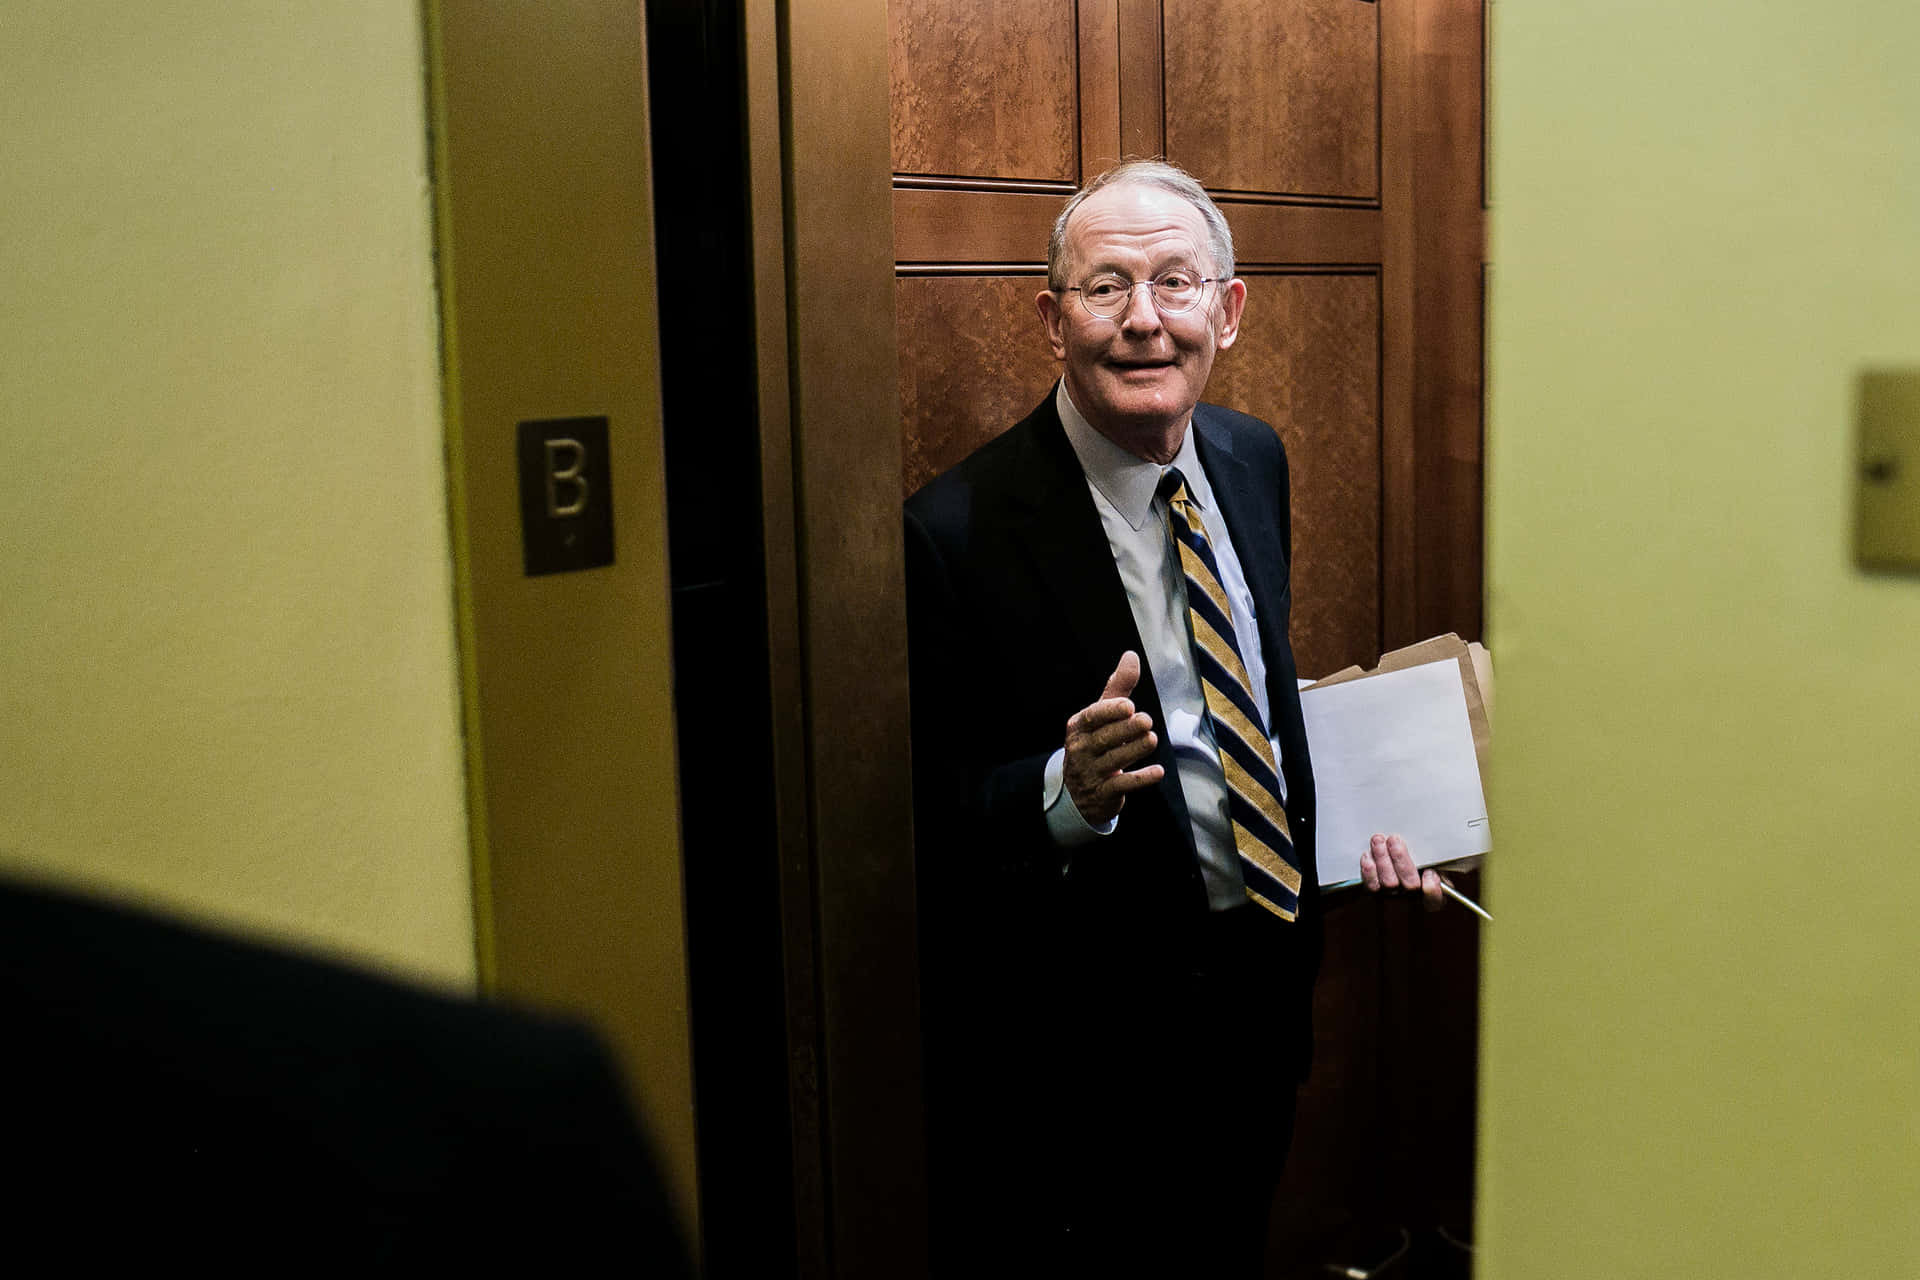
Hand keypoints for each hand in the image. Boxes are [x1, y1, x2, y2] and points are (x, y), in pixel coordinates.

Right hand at [1063, 651, 1165, 824]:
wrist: (1078, 791)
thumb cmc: (1094, 744)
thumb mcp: (1102, 716)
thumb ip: (1118, 688)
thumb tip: (1131, 656)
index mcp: (1079, 728)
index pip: (1092, 717)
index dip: (1109, 712)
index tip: (1128, 705)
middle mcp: (1081, 750)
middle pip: (1104, 739)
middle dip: (1126, 729)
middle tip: (1146, 721)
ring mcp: (1091, 773)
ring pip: (1114, 761)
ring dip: (1134, 750)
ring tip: (1151, 739)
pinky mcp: (1104, 793)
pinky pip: (1123, 785)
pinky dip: (1141, 779)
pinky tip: (1158, 772)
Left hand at [1358, 833, 1445, 908]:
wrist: (1396, 862)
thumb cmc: (1421, 861)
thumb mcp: (1435, 862)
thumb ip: (1434, 860)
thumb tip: (1431, 861)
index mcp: (1433, 893)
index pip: (1434, 899)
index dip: (1432, 889)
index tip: (1429, 873)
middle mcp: (1414, 898)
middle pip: (1410, 885)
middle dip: (1401, 859)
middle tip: (1394, 840)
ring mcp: (1394, 897)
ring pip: (1388, 883)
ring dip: (1382, 859)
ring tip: (1378, 840)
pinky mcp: (1377, 892)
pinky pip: (1371, 885)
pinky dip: (1368, 869)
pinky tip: (1368, 854)